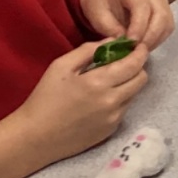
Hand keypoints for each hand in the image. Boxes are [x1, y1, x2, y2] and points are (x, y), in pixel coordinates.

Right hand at [11, 41, 149, 164]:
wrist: (35, 137)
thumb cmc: (44, 98)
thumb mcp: (60, 67)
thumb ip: (87, 50)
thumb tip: (112, 41)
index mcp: (99, 82)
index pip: (134, 64)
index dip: (140, 53)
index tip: (138, 46)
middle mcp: (112, 101)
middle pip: (142, 79)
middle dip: (138, 67)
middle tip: (125, 63)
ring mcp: (114, 117)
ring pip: (134, 94)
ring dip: (128, 84)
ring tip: (110, 82)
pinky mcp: (112, 129)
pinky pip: (124, 109)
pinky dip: (119, 100)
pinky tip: (101, 101)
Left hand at [78, 0, 174, 49]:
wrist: (107, 0)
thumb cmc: (101, 6)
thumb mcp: (96, 14)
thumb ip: (108, 26)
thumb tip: (123, 39)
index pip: (142, 6)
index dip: (139, 26)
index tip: (131, 43)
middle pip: (160, 15)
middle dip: (150, 36)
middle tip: (137, 50)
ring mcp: (161, 1)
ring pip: (167, 23)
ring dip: (155, 40)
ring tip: (140, 50)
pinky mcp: (166, 12)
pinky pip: (168, 28)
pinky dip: (159, 40)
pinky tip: (146, 46)